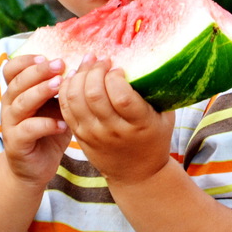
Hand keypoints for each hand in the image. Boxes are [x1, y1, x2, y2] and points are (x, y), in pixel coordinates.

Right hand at [0, 53, 72, 187]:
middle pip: (18, 82)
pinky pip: (28, 130)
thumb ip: (65, 87)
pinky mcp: (16, 143)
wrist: (34, 167)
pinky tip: (63, 124)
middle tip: (60, 65)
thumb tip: (89, 62)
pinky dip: (46, 125)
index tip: (47, 56)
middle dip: (38, 71)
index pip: (12, 69)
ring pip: (21, 103)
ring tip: (61, 85)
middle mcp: (10, 105)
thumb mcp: (58, 105)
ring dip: (40, 92)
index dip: (26, 61)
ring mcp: (11, 124)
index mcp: (18, 92)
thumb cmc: (49, 130)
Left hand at [58, 55, 173, 186]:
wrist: (137, 173)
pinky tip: (75, 77)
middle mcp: (114, 131)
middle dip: (95, 70)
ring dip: (79, 75)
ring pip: (75, 99)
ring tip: (88, 64)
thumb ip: (156, 92)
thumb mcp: (165, 116)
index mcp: (139, 124)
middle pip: (94, 95)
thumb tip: (145, 58)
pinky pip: (66, 108)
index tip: (119, 68)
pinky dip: (66, 88)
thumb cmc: (154, 137)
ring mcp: (93, 134)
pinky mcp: (80, 136)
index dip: (115, 77)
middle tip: (101, 60)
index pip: (120, 96)